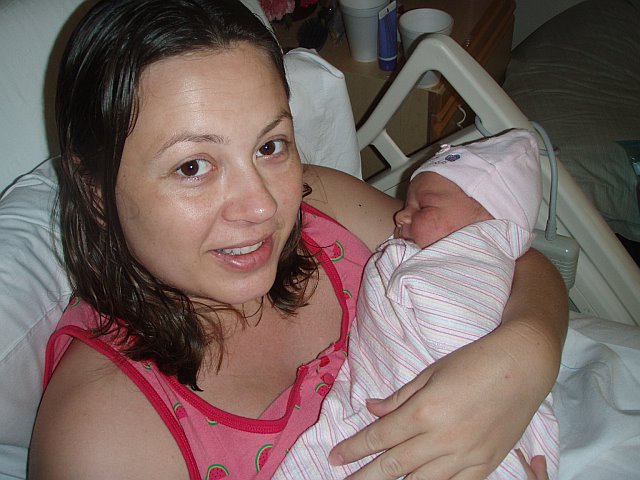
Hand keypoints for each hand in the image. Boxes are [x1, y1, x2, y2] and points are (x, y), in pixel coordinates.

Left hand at [328, 325, 552, 478]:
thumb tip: (371, 409)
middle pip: (394, 466)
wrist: (524, 366)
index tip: (335, 457)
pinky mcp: (486, 464)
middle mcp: (442, 439)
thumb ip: (400, 397)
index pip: (380, 437)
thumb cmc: (474, 362)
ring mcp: (466, 456)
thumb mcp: (431, 372)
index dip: (354, 449)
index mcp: (425, 411)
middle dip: (364, 477)